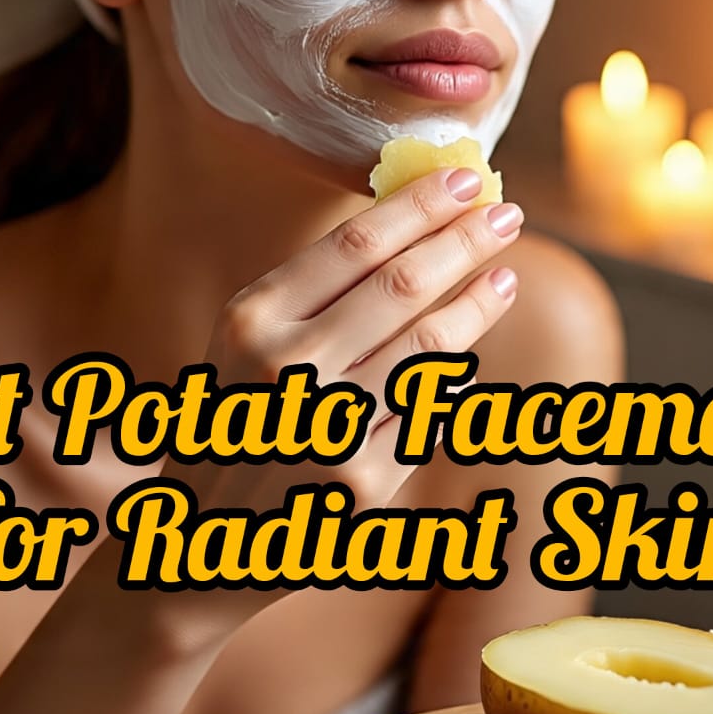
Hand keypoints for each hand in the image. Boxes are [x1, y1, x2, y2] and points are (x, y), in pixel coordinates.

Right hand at [138, 167, 521, 644]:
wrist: (206, 535)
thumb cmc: (237, 417)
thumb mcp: (247, 341)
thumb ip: (316, 289)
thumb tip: (415, 226)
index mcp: (251, 319)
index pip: (357, 243)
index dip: (421, 206)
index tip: (466, 178)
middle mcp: (286, 368)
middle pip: (403, 285)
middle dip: (465, 240)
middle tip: (506, 214)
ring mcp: (327, 429)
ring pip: (433, 348)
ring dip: (478, 303)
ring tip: (504, 276)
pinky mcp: (364, 484)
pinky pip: (431, 414)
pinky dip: (455, 382)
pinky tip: (467, 358)